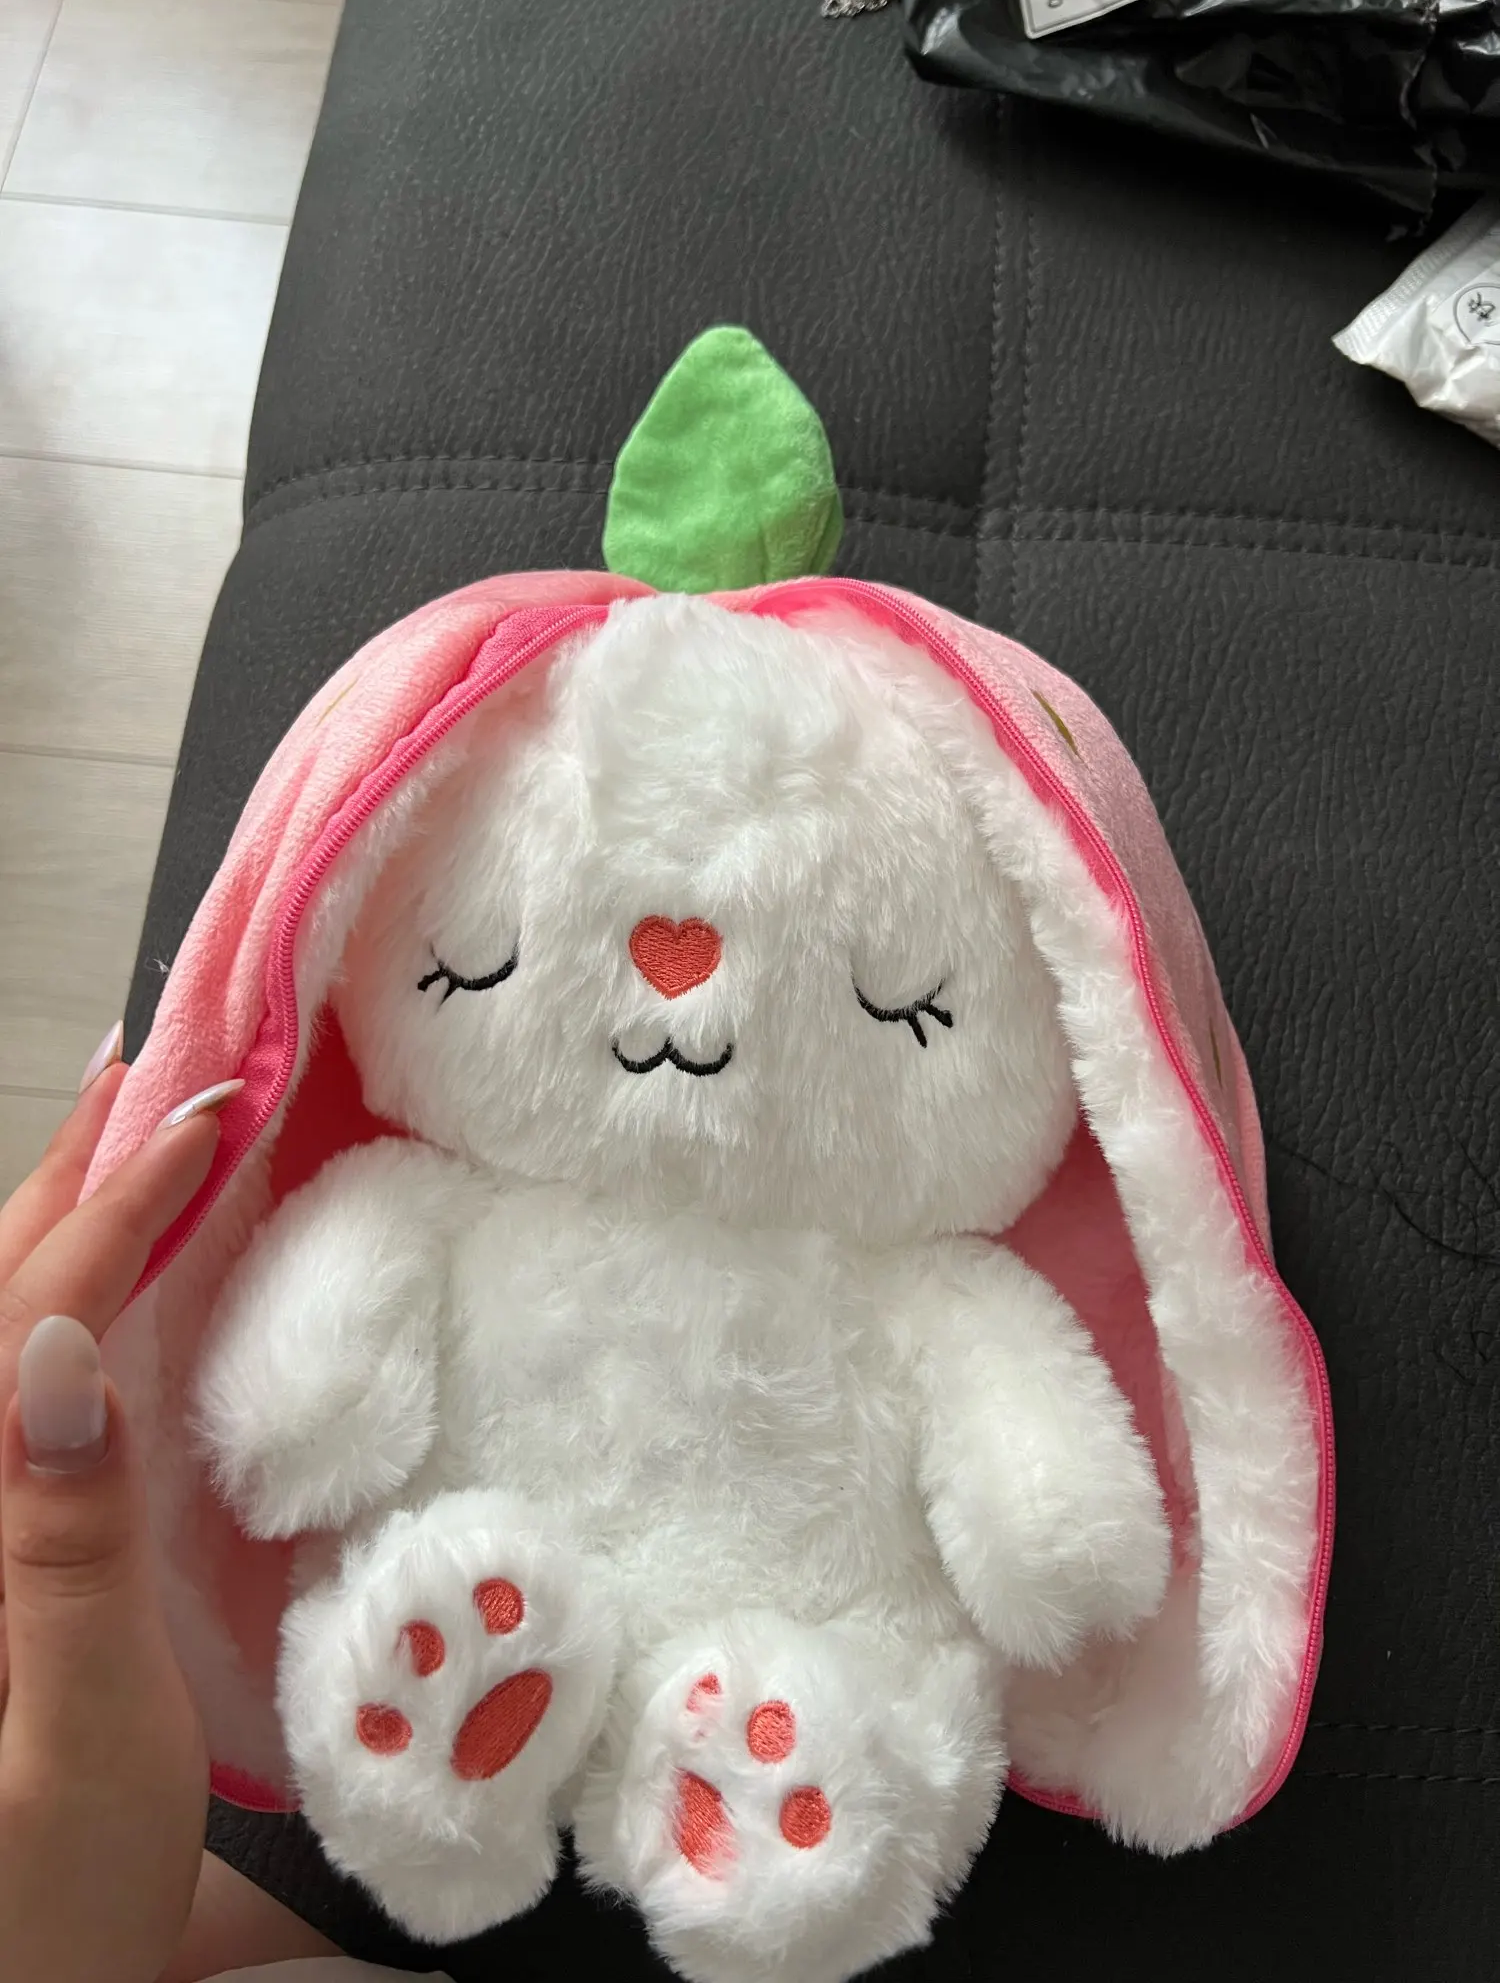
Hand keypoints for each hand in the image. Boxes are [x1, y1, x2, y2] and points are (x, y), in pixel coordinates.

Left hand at [0, 1038, 228, 1982]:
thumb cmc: (44, 1901)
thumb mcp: (73, 1738)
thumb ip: (56, 1543)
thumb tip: (57, 1354)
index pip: (27, 1314)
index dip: (118, 1202)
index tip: (209, 1109)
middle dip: (70, 1170)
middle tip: (155, 1064)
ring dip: (58, 1220)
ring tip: (127, 1136)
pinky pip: (17, 1396)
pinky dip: (64, 1307)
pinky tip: (103, 1290)